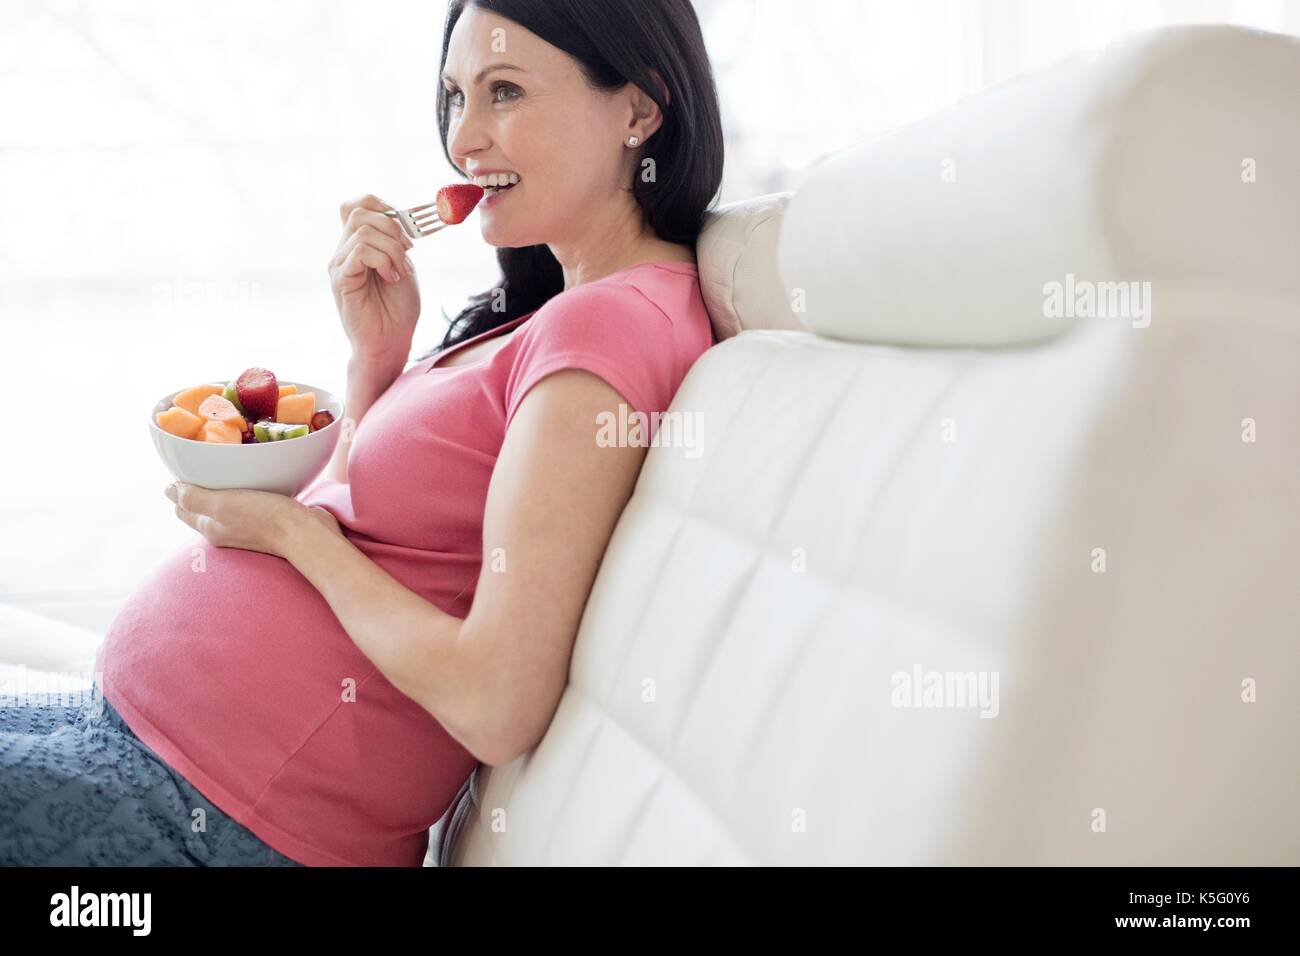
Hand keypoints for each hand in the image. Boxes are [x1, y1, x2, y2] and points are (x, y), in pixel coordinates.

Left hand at [165, 481, 342, 558]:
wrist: (306, 534)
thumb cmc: (264, 518)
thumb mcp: (222, 504)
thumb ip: (193, 498)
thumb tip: (169, 491)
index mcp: (210, 528)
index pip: (183, 509)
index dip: (178, 490)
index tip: (182, 468)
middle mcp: (226, 532)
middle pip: (202, 510)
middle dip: (196, 491)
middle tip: (200, 466)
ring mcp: (247, 530)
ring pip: (225, 509)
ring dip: (221, 493)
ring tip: (223, 472)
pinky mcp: (267, 524)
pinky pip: (247, 507)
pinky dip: (243, 495)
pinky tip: (252, 484)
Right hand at [329, 194, 420, 368]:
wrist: (391, 342)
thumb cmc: (397, 309)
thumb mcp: (403, 266)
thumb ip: (397, 241)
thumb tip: (401, 217)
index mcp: (358, 244)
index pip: (357, 204)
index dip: (383, 206)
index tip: (406, 229)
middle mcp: (343, 251)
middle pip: (360, 211)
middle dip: (393, 227)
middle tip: (408, 252)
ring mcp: (339, 264)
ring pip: (364, 230)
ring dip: (392, 248)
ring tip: (401, 271)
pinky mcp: (341, 280)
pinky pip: (360, 252)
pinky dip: (384, 261)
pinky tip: (392, 278)